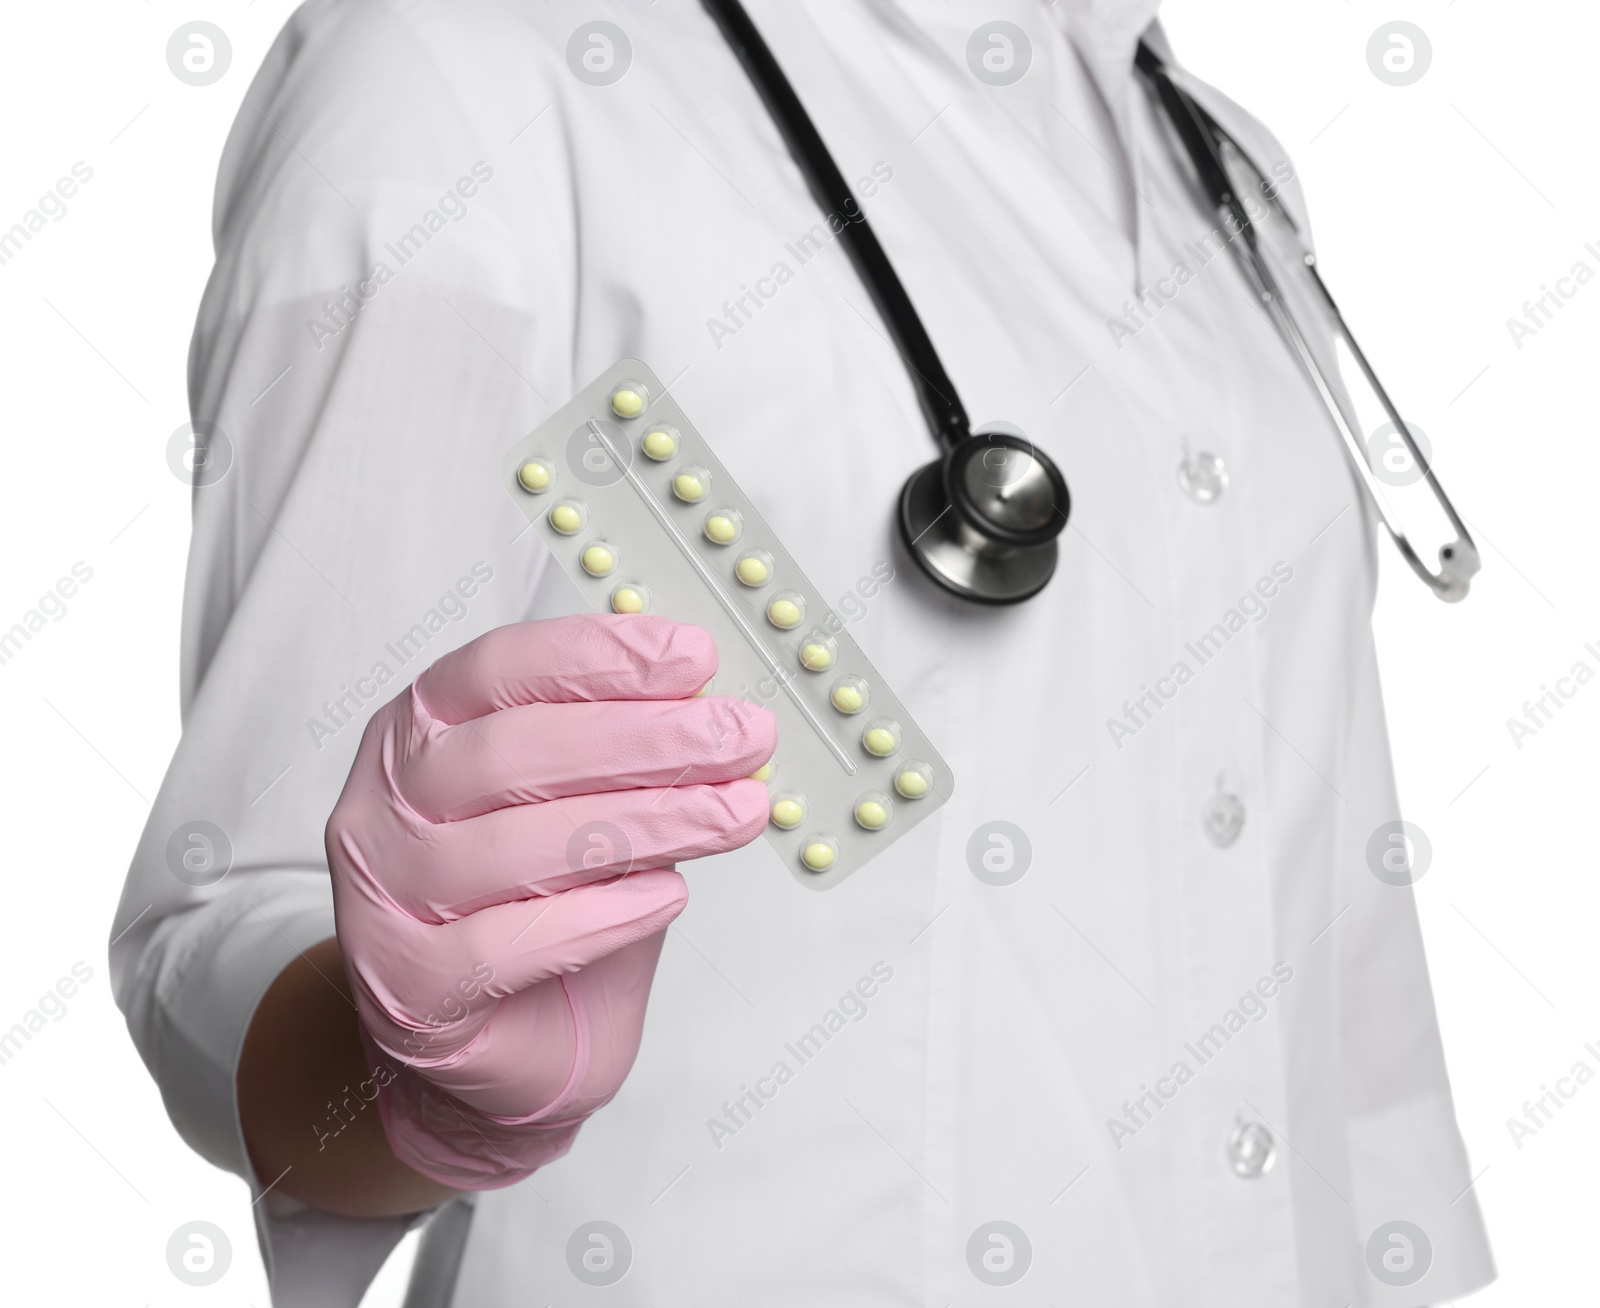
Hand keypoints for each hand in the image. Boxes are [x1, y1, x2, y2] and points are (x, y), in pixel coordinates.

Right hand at [325, 615, 772, 1187]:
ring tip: (734, 814)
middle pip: (512, 751)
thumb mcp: (593, 807)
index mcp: (421, 730)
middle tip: (743, 736)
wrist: (502, 1046)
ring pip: (516, 844)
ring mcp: (384, 897)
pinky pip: (505, 945)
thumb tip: (711, 707)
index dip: (600, 656)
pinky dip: (599, 917)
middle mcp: (386, 802)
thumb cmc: (547, 908)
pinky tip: (667, 896)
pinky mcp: (408, 986)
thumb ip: (631, 759)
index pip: (501, 669)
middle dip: (646, 738)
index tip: (697, 657)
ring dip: (646, 822)